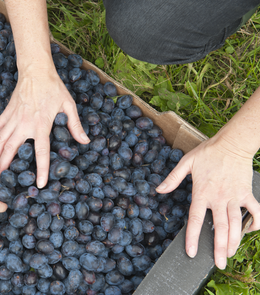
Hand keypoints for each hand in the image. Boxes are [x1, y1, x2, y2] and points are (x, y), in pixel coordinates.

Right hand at [0, 61, 89, 188]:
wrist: (36, 70)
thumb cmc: (53, 87)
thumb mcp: (68, 104)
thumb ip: (75, 125)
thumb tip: (85, 141)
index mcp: (41, 124)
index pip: (40, 151)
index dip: (40, 169)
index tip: (39, 184)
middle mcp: (24, 124)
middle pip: (11, 150)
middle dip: (4, 167)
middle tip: (0, 183)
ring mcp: (12, 118)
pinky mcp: (5, 113)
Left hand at [156, 135, 259, 268]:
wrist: (232, 143)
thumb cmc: (208, 152)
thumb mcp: (186, 162)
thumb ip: (172, 178)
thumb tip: (158, 190)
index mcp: (202, 192)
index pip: (196, 219)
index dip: (193, 237)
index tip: (192, 252)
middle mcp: (219, 198)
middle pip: (219, 228)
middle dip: (220, 248)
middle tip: (219, 264)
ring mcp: (235, 197)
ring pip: (236, 224)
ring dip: (235, 241)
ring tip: (231, 254)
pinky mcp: (247, 193)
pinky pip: (254, 211)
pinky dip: (255, 223)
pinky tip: (250, 232)